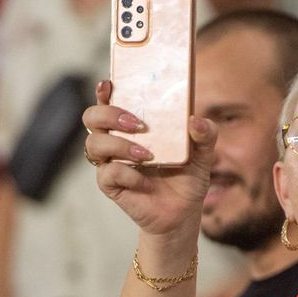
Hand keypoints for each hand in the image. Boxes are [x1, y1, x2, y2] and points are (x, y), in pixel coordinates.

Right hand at [82, 80, 214, 238]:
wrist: (183, 212)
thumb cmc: (187, 177)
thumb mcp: (203, 154)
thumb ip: (205, 134)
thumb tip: (197, 120)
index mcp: (133, 126)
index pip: (110, 101)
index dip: (104, 91)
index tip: (109, 84)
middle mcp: (117, 140)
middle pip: (92, 117)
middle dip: (109, 114)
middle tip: (138, 124)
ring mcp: (111, 162)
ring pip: (94, 143)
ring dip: (119, 144)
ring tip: (146, 154)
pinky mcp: (111, 185)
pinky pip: (107, 173)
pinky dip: (126, 174)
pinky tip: (144, 181)